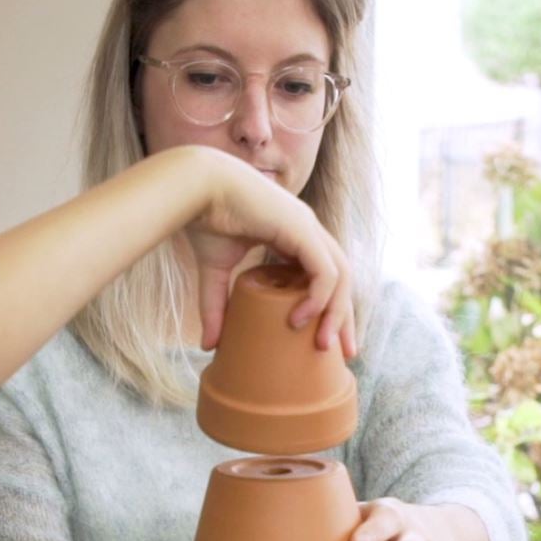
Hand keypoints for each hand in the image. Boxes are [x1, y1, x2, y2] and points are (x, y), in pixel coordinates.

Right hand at [183, 148, 354, 356]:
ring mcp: (308, 228)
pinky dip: (318, 297)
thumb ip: (216, 307)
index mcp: (294, 236)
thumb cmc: (204, 220)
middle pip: (342, 279)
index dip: (332, 307)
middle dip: (345, 317)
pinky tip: (300, 318)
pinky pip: (324, 270)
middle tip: (345, 352)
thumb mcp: (213, 273)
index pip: (327, 275)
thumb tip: (209, 346)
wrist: (195, 188)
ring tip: (321, 344)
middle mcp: (308, 231)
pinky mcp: (301, 229)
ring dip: (337, 313)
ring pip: (341, 276)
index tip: (327, 340)